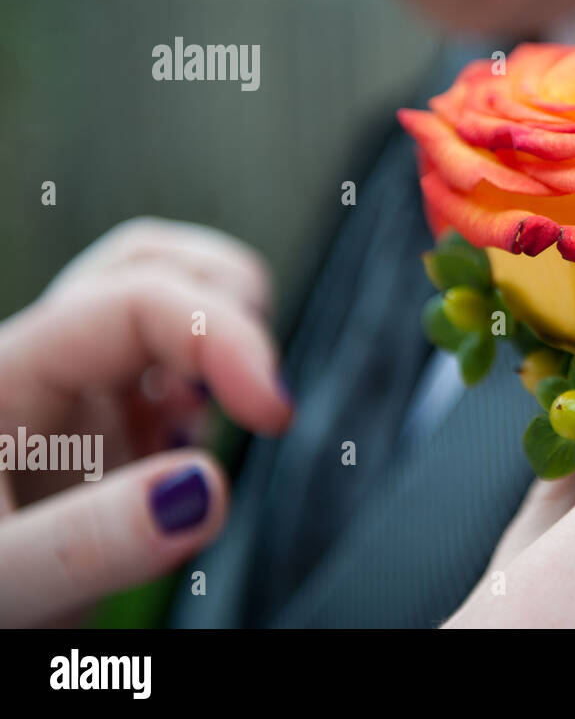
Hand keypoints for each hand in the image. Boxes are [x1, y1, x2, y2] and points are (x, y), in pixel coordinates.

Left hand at [0, 217, 292, 625]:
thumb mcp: (2, 580)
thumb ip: (88, 541)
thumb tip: (203, 490)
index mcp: (5, 374)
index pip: (135, 301)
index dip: (222, 336)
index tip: (277, 413)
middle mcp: (43, 366)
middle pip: (153, 265)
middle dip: (230, 306)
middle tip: (264, 394)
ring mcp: (75, 395)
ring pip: (167, 296)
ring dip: (226, 331)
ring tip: (237, 406)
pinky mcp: (104, 433)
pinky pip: (171, 369)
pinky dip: (213, 386)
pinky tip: (194, 446)